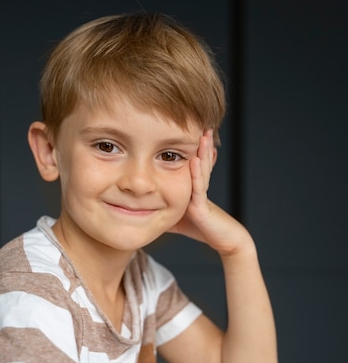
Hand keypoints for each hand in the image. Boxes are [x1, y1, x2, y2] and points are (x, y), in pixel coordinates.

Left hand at [168, 130, 250, 255]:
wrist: (224, 240)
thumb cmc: (200, 228)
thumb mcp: (175, 215)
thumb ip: (160, 209)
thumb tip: (139, 207)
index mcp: (190, 187)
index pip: (187, 162)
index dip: (185, 147)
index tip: (179, 129)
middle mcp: (197, 187)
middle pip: (196, 160)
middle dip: (196, 142)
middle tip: (196, 121)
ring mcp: (201, 196)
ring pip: (199, 169)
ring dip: (201, 150)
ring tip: (203, 133)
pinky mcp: (202, 207)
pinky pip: (198, 188)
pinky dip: (196, 173)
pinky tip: (193, 159)